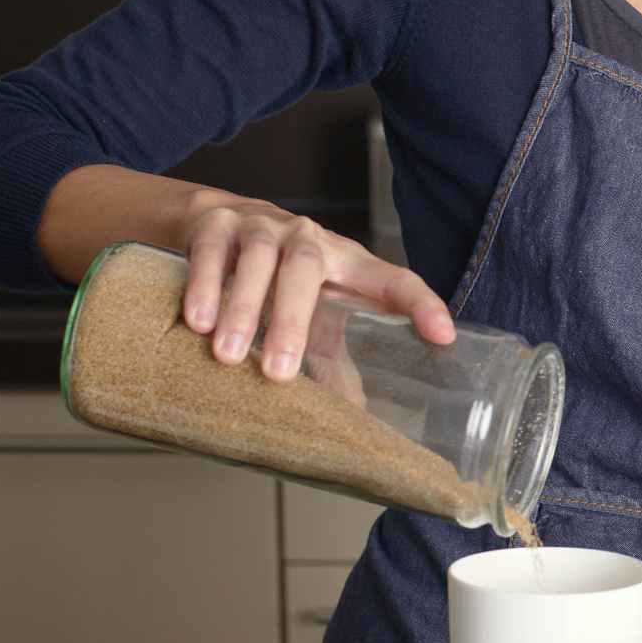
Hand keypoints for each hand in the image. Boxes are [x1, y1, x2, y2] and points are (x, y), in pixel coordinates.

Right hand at [178, 195, 453, 381]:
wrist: (217, 221)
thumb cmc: (281, 279)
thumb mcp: (314, 314)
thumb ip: (334, 360)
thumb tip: (356, 422)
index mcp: (347, 263)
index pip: (392, 280)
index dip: (420, 304)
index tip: (443, 336)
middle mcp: (309, 238)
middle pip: (307, 270)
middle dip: (294, 320)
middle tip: (279, 374)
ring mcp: (262, 227)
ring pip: (258, 261)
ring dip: (244, 308)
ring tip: (230, 354)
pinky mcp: (216, 226)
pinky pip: (212, 254)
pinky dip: (205, 287)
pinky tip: (197, 322)